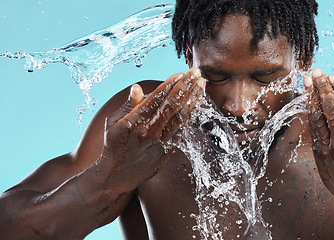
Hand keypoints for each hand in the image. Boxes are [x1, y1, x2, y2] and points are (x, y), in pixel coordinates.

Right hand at [98, 68, 205, 191]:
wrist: (117, 177)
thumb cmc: (113, 146)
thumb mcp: (112, 123)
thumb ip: (128, 106)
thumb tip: (138, 88)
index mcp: (133, 123)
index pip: (156, 99)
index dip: (170, 85)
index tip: (180, 73)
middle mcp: (148, 132)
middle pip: (172, 106)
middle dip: (186, 87)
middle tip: (197, 73)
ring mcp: (160, 142)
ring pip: (181, 117)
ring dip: (193, 99)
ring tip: (202, 84)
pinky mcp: (168, 150)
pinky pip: (182, 128)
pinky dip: (190, 113)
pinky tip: (196, 102)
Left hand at [303, 69, 333, 205]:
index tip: (331, 76)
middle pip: (329, 110)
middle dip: (321, 89)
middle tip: (315, 72)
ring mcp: (328, 150)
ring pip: (317, 119)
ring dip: (311, 98)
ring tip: (307, 82)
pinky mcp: (319, 156)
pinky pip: (313, 131)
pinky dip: (310, 115)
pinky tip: (307, 102)